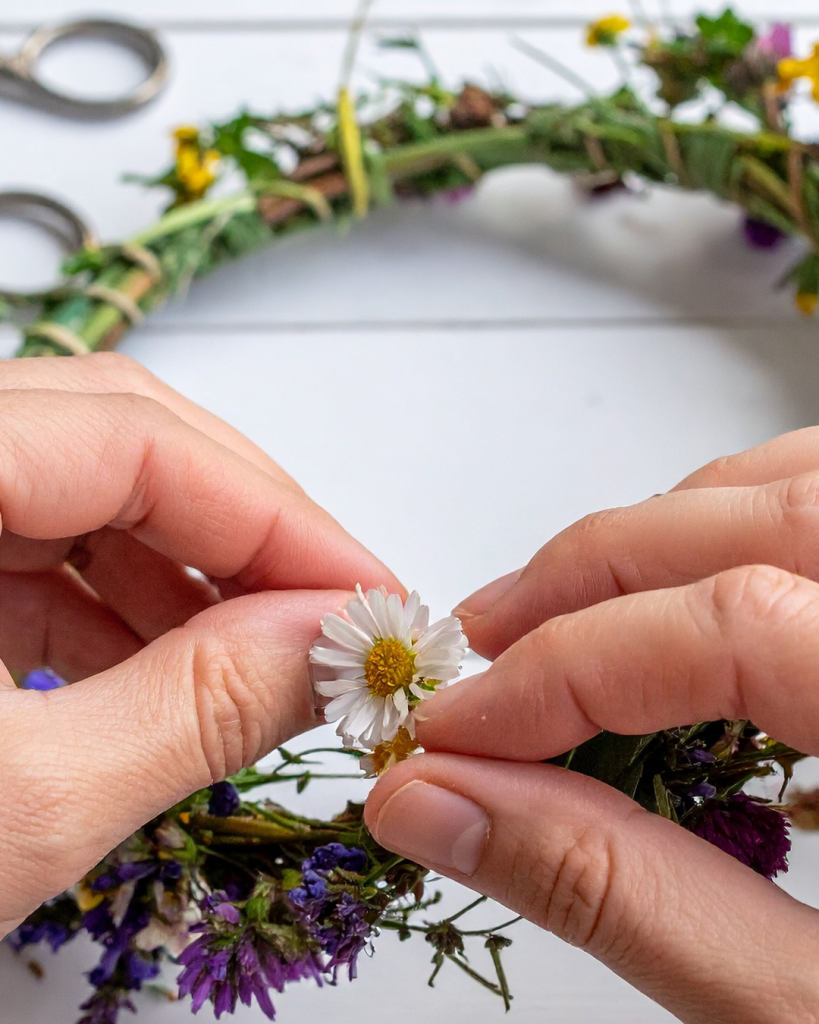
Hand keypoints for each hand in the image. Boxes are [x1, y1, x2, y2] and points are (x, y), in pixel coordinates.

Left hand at [0, 352, 399, 937]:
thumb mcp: (8, 810)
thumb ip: (193, 709)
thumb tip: (331, 644)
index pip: (132, 435)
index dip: (277, 513)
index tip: (367, 594)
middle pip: (113, 434)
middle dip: (243, 529)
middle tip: (328, 619)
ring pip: (78, 485)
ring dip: (186, 569)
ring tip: (261, 661)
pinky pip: (28, 543)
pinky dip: (113, 603)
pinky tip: (164, 672)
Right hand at [365, 428, 818, 1023]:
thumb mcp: (807, 1017)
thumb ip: (620, 893)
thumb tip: (447, 806)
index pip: (733, 628)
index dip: (565, 673)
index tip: (463, 728)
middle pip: (760, 521)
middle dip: (590, 570)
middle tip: (489, 637)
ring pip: (800, 485)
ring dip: (661, 530)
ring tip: (563, 600)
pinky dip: (735, 521)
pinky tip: (676, 580)